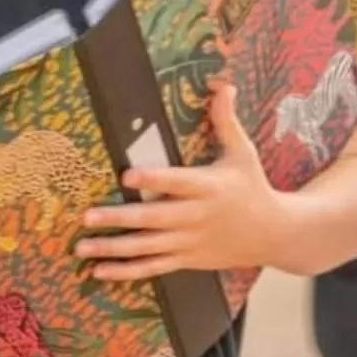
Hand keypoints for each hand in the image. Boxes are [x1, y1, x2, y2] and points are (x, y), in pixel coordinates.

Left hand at [77, 81, 282, 281]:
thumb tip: (224, 85)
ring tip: (81, 246)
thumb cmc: (253, 187)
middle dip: (119, 218)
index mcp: (208, 187)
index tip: (127, 174)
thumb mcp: (243, 153)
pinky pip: (153, 268)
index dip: (153, 178)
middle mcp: (196, 216)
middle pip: (153, 219)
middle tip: (87, 216)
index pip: (177, 181)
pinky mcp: (187, 260)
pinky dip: (126, 271)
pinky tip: (99, 270)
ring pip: (147, 248)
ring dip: (113, 248)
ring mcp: (190, 242)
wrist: (275, 234)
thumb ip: (226, 121)